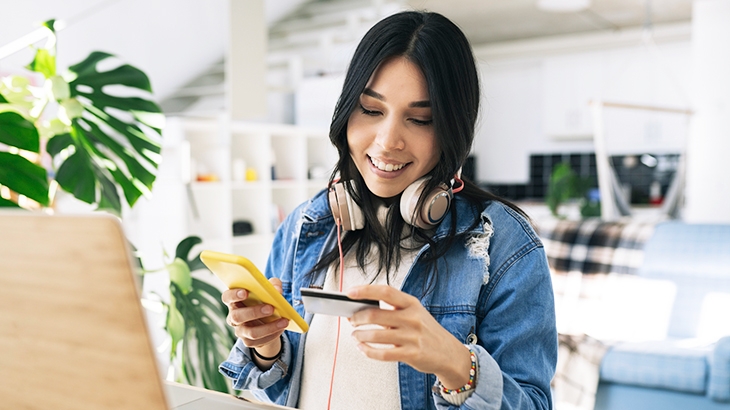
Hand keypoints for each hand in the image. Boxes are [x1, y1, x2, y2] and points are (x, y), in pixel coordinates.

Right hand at [221, 277, 288, 357]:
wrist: (268, 321)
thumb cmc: (265, 300)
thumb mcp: (270, 289)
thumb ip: (274, 285)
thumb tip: (277, 290)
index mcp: (234, 301)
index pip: (227, 297)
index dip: (234, 295)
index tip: (245, 292)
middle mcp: (233, 316)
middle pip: (237, 316)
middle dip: (254, 312)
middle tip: (270, 308)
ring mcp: (239, 330)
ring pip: (250, 332)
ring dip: (268, 327)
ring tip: (283, 321)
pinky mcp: (248, 341)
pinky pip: (259, 340)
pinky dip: (272, 334)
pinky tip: (281, 328)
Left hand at [347, 285, 472, 389]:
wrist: (449, 354)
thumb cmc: (426, 331)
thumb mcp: (414, 314)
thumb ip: (392, 311)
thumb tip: (361, 309)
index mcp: (411, 304)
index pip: (385, 291)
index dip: (365, 291)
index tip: (350, 292)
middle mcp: (412, 318)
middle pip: (375, 314)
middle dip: (357, 317)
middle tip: (351, 320)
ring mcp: (412, 337)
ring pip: (375, 335)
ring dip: (359, 335)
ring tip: (355, 335)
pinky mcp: (411, 354)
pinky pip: (382, 354)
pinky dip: (367, 351)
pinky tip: (362, 348)